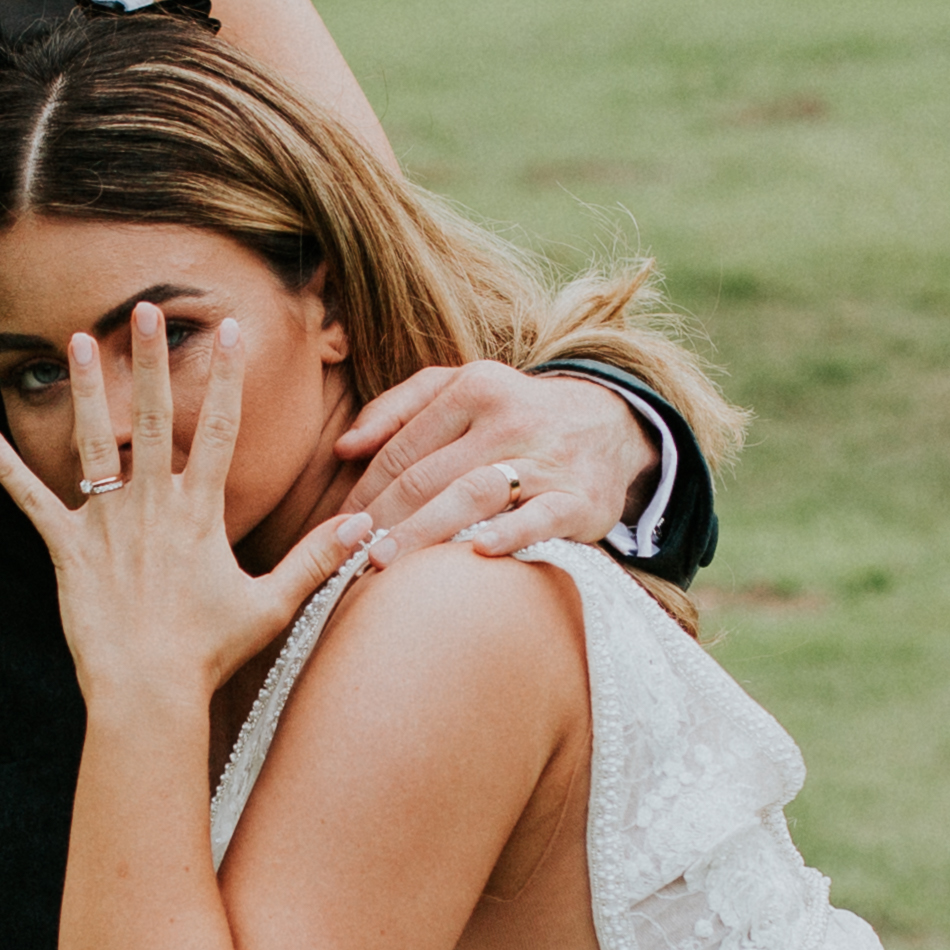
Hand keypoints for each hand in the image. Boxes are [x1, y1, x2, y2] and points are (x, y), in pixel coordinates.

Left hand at [0, 302, 371, 717]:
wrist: (147, 691)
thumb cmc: (209, 653)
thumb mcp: (271, 605)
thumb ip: (316, 560)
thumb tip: (366, 527)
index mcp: (200, 512)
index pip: (222, 429)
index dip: (228, 378)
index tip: (231, 330)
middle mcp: (151, 505)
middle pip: (153, 417)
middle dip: (149, 359)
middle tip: (142, 309)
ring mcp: (106, 523)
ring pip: (93, 443)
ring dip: (85, 391)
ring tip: (75, 341)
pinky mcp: (67, 549)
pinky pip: (31, 501)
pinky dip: (6, 468)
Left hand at [337, 361, 653, 559]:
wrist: (612, 424)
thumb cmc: (516, 413)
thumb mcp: (463, 388)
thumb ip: (399, 407)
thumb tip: (344, 447)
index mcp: (474, 388)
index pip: (403, 448)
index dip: (364, 490)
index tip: (337, 528)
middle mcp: (509, 419)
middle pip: (429, 474)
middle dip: (381, 518)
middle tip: (346, 555)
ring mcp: (546, 458)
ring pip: (473, 492)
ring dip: (423, 529)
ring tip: (384, 561)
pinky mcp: (579, 497)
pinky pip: (541, 516)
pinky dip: (511, 533)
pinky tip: (477, 552)